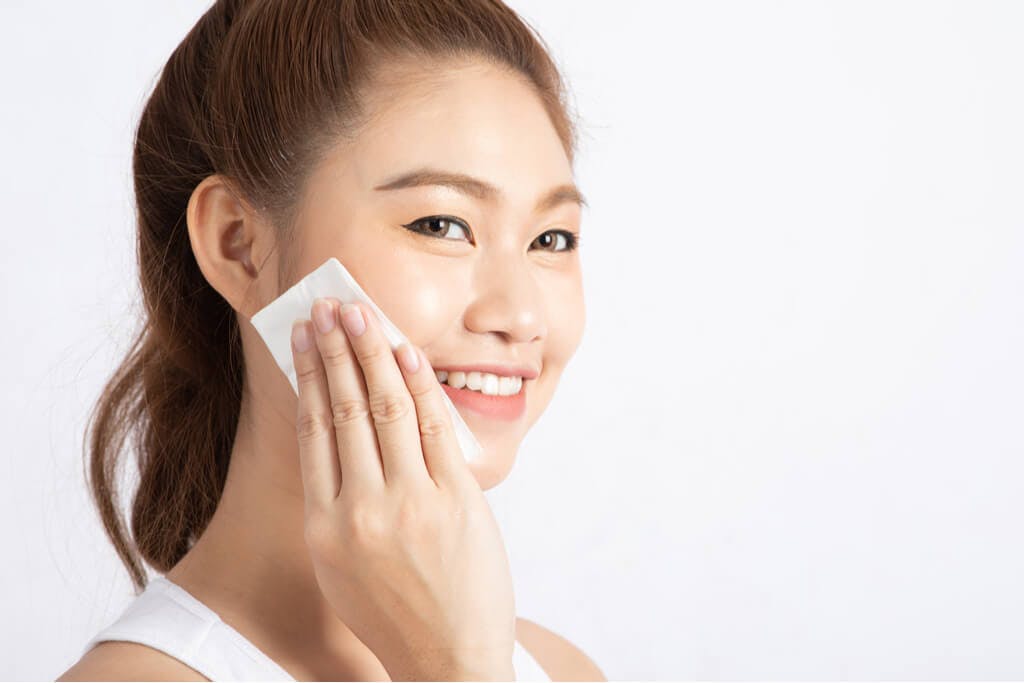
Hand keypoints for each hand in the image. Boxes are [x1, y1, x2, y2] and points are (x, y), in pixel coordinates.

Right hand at [289, 297, 515, 680]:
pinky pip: (434, 428)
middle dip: (336, 349)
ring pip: (388, 409)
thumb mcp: (342, 564)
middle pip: (346, 409)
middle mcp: (361, 510)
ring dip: (373, 353)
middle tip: (329, 306)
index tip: (301, 336)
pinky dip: (419, 384)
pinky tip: (406, 351)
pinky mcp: (456, 501)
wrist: (448, 658)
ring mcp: (411, 504)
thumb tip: (344, 430)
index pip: (314, 430)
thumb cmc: (392, 611)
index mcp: (323, 527)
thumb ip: (339, 501)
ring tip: (362, 314)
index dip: (307, 375)